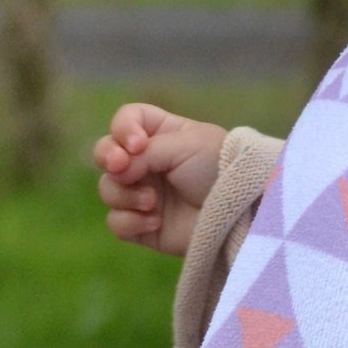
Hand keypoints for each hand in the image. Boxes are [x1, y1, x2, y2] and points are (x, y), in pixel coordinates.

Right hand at [93, 103, 227, 256]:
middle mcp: (148, 162)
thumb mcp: (186, 146)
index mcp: (162, 135)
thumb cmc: (220, 169)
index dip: (122, 129)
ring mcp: (144, 194)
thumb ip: (145, 152)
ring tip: (153, 201)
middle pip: (106, 153)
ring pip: (108, 189)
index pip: (126, 121)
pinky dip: (131, 221)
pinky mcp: (144, 226)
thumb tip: (116, 172)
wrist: (241, 213)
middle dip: (108, 157)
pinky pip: (116, 223)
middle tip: (122, 167)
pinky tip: (156, 221)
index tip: (137, 144)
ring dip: (125, 194)